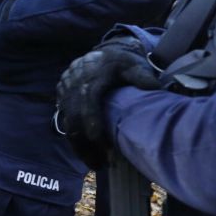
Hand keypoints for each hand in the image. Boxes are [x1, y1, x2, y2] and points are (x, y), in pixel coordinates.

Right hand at [56, 44, 160, 166]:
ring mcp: (65, 92)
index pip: (87, 100)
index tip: (99, 141)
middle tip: (99, 164)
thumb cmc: (121, 61)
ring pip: (67, 124)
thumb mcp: (134, 64)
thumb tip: (154, 88)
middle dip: (84, 144)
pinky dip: (75, 138)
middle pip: (73, 118)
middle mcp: (73, 85)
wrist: (102, 51)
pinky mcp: (62, 98)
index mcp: (90, 77)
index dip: (91, 121)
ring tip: (94, 163)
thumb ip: (142, 76)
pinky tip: (88, 151)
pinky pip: (64, 121)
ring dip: (79, 146)